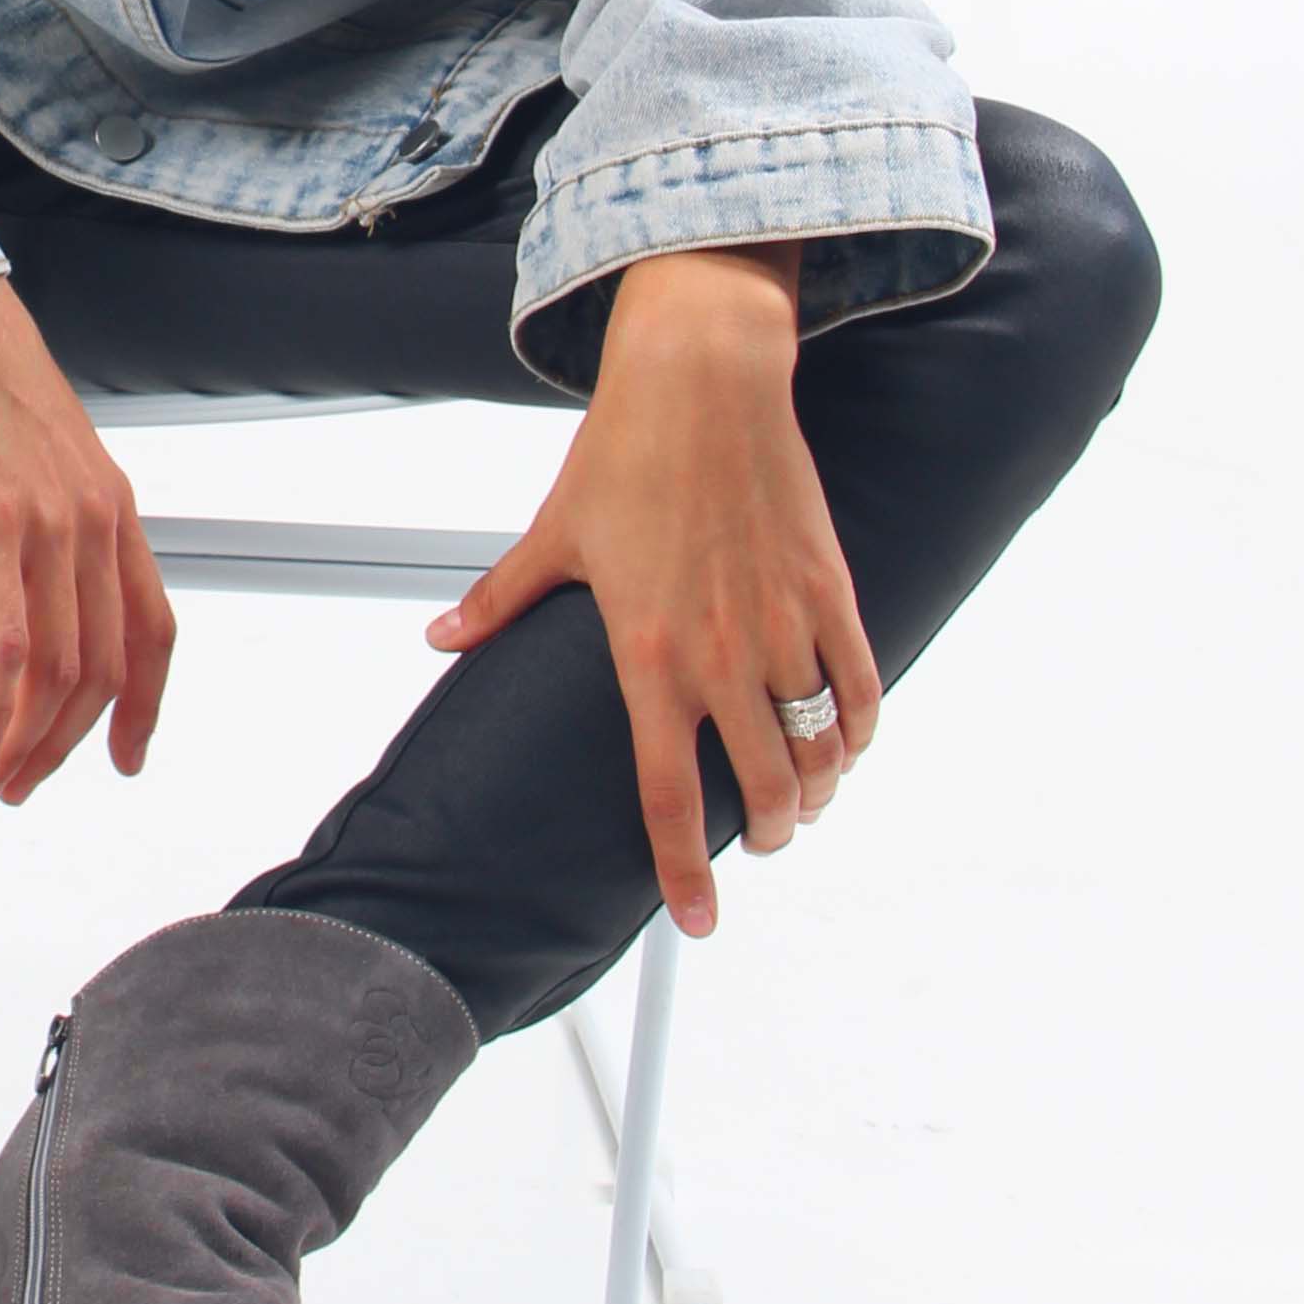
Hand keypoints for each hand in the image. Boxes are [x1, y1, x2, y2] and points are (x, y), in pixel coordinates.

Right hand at [0, 276, 177, 808]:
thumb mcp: (38, 457)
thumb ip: (52, 520)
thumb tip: (33, 581)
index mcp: (115, 509)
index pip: (154, 631)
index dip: (144, 708)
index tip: (124, 761)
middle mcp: (98, 523)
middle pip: (104, 669)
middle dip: (63, 745)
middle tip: (20, 788)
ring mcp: (52, 525)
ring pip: (60, 672)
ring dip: (23, 745)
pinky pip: (10, 645)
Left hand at [418, 242, 877, 935]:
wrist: (702, 383)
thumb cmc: (624, 456)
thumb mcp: (554, 536)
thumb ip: (499, 602)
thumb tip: (441, 638)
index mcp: (649, 657)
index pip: (670, 795)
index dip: (685, 871)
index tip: (698, 920)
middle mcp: (723, 656)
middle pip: (767, 788)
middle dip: (772, 834)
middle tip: (766, 842)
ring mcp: (784, 625)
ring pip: (822, 748)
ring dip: (819, 789)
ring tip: (806, 799)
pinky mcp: (829, 590)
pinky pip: (862, 685)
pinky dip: (859, 728)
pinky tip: (845, 741)